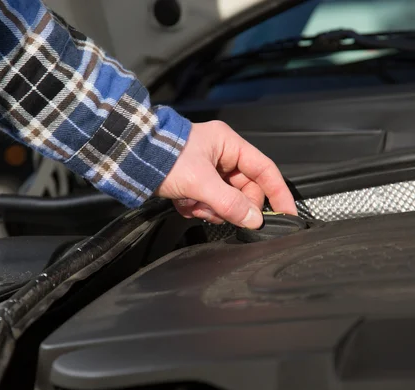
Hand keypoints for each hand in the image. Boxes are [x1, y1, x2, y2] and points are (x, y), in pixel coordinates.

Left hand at [155, 121, 297, 228]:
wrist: (128, 159)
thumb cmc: (164, 159)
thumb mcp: (200, 182)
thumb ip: (229, 202)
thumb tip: (254, 220)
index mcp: (228, 144)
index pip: (264, 169)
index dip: (278, 192)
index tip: (287, 214)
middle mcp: (221, 155)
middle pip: (244, 190)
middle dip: (231, 205)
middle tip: (217, 212)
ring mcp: (208, 170)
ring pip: (226, 200)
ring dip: (211, 208)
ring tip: (193, 204)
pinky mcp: (195, 183)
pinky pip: (209, 202)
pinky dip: (197, 208)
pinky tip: (183, 203)